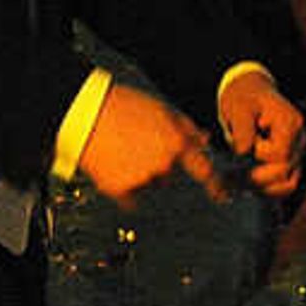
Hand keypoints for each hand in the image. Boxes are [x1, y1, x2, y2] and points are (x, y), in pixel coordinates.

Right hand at [78, 84, 223, 206]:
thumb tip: (204, 141)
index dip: (214, 183)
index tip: (220, 194)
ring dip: (141, 177)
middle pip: (169, 176)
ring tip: (121, 152)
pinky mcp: (119, 189)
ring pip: (149, 186)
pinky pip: (130, 200)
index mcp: (177, 143)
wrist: (85, 111)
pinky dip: (125, 189)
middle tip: (137, 146)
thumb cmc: (124, 105)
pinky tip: (114, 168)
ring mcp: (141, 178)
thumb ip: (187, 128)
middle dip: (159, 167)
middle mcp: (163, 164)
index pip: (204, 170)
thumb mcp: (162, 109)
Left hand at [216, 70, 305, 198]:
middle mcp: (300, 139)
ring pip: (289, 183)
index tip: (244, 143)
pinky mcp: (291, 162)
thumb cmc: (244, 98)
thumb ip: (242, 130)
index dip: (259, 155)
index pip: (280, 154)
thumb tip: (244, 154)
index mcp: (291, 123)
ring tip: (242, 177)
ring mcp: (298, 152)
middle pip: (285, 171)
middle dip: (257, 174)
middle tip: (234, 168)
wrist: (249, 92)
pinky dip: (270, 189)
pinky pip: (287, 185)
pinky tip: (251, 184)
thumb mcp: (238, 107)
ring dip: (263, 186)